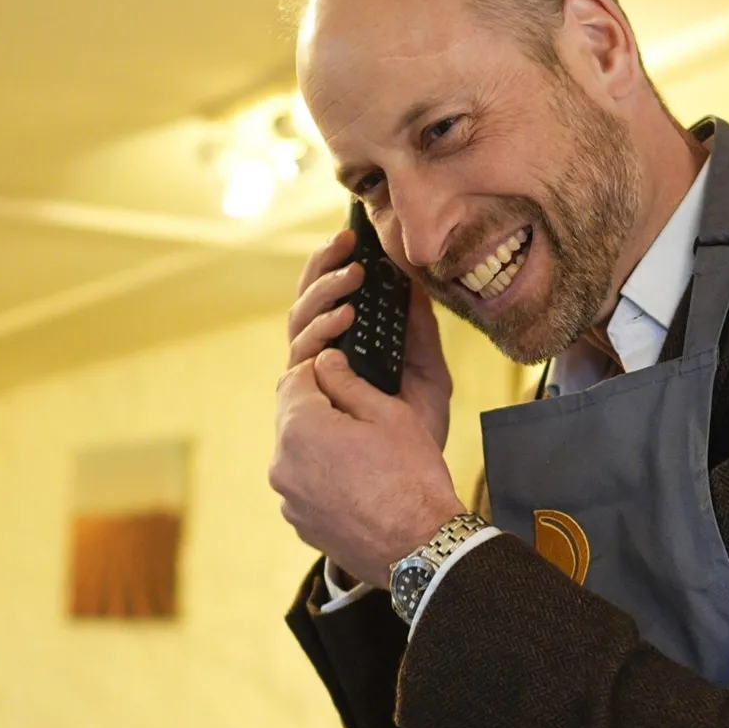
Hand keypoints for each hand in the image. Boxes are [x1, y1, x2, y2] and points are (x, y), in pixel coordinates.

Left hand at [271, 347, 465, 587]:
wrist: (421, 548)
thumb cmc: (411, 478)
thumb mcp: (389, 414)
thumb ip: (348, 381)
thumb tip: (326, 360)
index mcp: (300, 428)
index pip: (294, 378)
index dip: (320, 369)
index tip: (346, 372)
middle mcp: (282, 464)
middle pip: (292, 417)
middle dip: (320, 407)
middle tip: (362, 414)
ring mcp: (289, 499)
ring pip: (298, 453)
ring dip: (320, 444)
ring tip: (365, 454)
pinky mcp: (300, 524)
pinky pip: (304, 486)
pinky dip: (323, 477)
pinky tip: (359, 484)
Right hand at [287, 230, 452, 448]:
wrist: (414, 489)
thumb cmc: (419, 438)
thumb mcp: (429, 376)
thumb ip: (419, 333)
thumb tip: (415, 284)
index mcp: (347, 355)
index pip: (329, 304)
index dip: (333, 268)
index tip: (353, 238)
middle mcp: (322, 367)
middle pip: (305, 307)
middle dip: (321, 269)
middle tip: (344, 242)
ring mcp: (311, 384)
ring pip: (299, 325)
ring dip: (323, 294)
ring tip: (352, 274)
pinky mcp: (305, 403)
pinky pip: (303, 357)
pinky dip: (322, 331)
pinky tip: (345, 315)